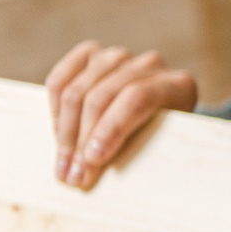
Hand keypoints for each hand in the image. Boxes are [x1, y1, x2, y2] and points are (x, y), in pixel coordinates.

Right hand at [46, 42, 198, 188]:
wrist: (160, 115)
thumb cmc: (165, 138)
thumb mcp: (168, 146)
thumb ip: (145, 152)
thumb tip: (97, 175)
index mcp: (178, 85)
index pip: (136, 99)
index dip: (111, 129)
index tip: (92, 160)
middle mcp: (149, 65)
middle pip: (100, 98)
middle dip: (81, 142)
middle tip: (73, 177)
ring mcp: (118, 57)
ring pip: (76, 91)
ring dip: (64, 132)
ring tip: (63, 166)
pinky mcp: (90, 55)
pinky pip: (59, 79)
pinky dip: (53, 110)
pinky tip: (56, 136)